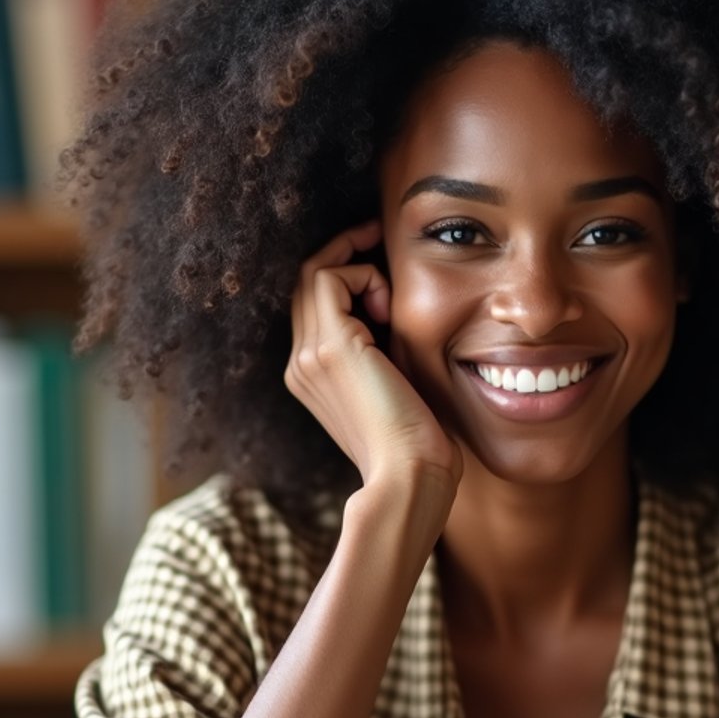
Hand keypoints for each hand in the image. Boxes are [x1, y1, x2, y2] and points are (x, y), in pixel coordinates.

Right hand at [286, 220, 461, 494]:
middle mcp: (301, 363)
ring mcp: (309, 355)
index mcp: (313, 376)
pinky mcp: (331, 346)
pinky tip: (389, 307)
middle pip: (308, 283)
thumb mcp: (395, 389)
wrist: (410, 477)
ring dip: (357, 264)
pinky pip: (330, 276)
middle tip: (381, 240)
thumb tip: (399, 315)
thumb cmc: (417, 445)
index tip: (382, 272)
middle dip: (346, 254)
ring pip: (315, 273)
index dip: (344, 276)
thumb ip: (385, 353)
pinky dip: (363, 274)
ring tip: (390, 294)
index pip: (313, 306)